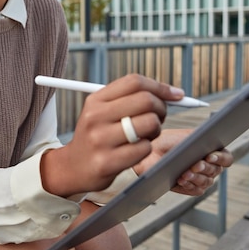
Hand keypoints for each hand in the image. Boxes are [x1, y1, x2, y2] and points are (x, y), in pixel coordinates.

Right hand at [41, 74, 184, 197]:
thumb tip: (173, 93)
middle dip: (161, 108)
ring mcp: (100, 140)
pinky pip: (144, 149)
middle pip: (145, 100)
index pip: (134, 81)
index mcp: (96, 100)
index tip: (176, 95)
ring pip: (149, 123)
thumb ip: (130, 99)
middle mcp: (96, 117)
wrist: (73, 167)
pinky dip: (147, 148)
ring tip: (147, 135)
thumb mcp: (102, 111)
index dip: (160, 86)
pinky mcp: (107, 162)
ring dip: (156, 130)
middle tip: (159, 117)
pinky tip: (136, 151)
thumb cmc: (97, 136)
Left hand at [132, 129, 233, 195]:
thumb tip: (213, 145)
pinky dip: (189, 185)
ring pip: (207, 181)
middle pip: (216, 171)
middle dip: (205, 168)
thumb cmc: (168, 141)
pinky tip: (181, 180)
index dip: (221, 158)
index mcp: (211, 152)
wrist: (151, 152)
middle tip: (195, 164)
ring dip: (196, 177)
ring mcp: (200, 178)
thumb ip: (202, 138)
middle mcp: (209, 167)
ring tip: (185, 173)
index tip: (210, 156)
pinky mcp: (190, 188)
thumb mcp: (186, 135)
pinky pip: (196, 190)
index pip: (226, 158)